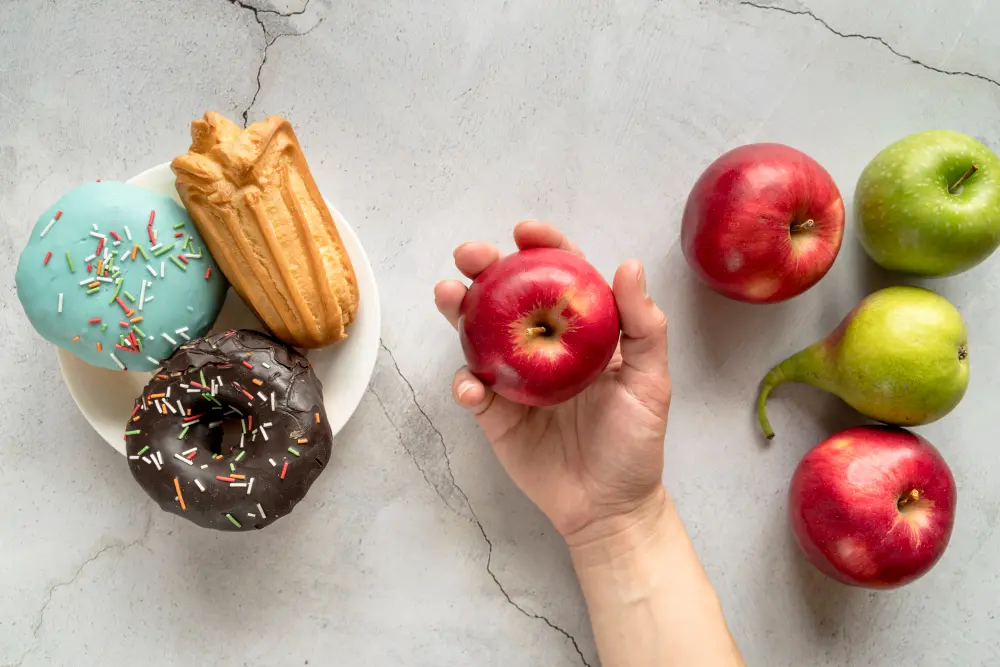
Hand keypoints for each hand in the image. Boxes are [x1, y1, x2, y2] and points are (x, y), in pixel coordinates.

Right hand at [434, 221, 671, 544]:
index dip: (542, 247)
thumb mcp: (650, 381)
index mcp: (581, 330)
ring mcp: (514, 378)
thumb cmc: (635, 441)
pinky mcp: (494, 414)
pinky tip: (470, 386)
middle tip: (470, 255)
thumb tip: (629, 265)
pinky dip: (465, 384)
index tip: (526, 231)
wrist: (610, 506)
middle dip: (485, 268)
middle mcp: (542, 346)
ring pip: (478, 334)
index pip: (559, 275)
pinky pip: (473, 390)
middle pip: (508, 296)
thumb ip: (643, 325)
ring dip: (459, 311)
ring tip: (449, 294)